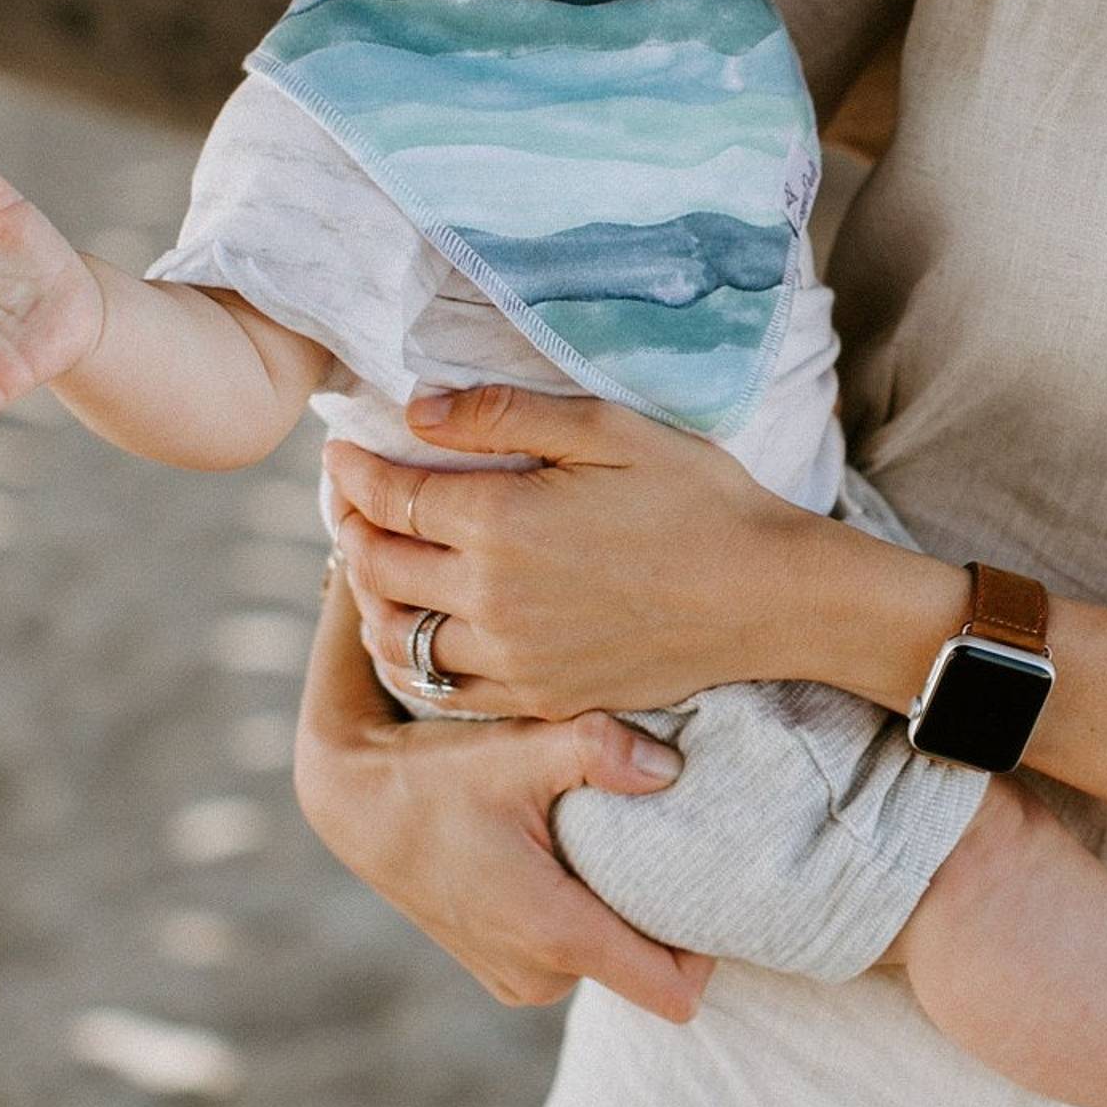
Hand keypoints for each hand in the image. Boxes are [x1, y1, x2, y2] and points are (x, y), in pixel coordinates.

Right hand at [294, 571, 712, 1017]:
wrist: (357, 799)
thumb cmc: (437, 770)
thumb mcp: (518, 747)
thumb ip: (598, 750)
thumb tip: (674, 769)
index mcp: (554, 932)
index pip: (672, 988)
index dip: (709, 942)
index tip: (719, 882)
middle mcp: (539, 973)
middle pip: (647, 961)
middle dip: (667, 906)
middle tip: (679, 835)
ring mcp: (518, 977)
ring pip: (610, 951)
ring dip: (622, 903)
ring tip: (625, 834)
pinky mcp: (502, 967)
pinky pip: (575, 948)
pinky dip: (587, 906)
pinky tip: (580, 848)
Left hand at [323, 385, 813, 720]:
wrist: (766, 596)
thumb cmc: (697, 498)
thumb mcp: (609, 430)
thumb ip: (505, 415)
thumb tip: (418, 408)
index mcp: (502, 523)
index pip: (391, 498)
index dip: (355, 472)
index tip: (341, 451)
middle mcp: (492, 599)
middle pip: (378, 567)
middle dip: (350, 527)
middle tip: (348, 500)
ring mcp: (513, 659)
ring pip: (397, 638)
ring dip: (368, 598)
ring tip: (373, 562)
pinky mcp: (539, 698)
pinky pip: (443, 689)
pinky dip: (412, 656)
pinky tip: (421, 627)